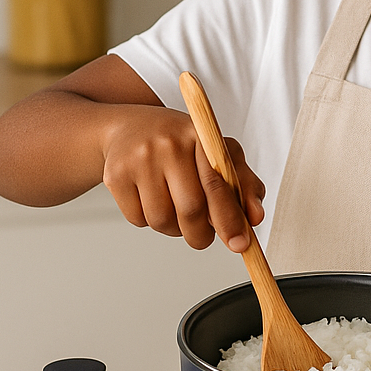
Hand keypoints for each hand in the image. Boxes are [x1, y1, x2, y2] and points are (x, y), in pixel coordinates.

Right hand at [100, 104, 265, 251]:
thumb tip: (254, 218)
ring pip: (162, 220)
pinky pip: (138, 219)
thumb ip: (243, 184)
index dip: (230, 218)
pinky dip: (149, 221)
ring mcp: (139, 159)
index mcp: (201, 136)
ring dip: (174, 229)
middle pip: (190, 209)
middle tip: (204, 237)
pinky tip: (152, 200)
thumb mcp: (218, 154)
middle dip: (201, 234)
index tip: (240, 244)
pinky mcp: (115, 175)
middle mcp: (169, 144)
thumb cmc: (183, 144)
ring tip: (176, 210)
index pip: (217, 184)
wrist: (131, 127)